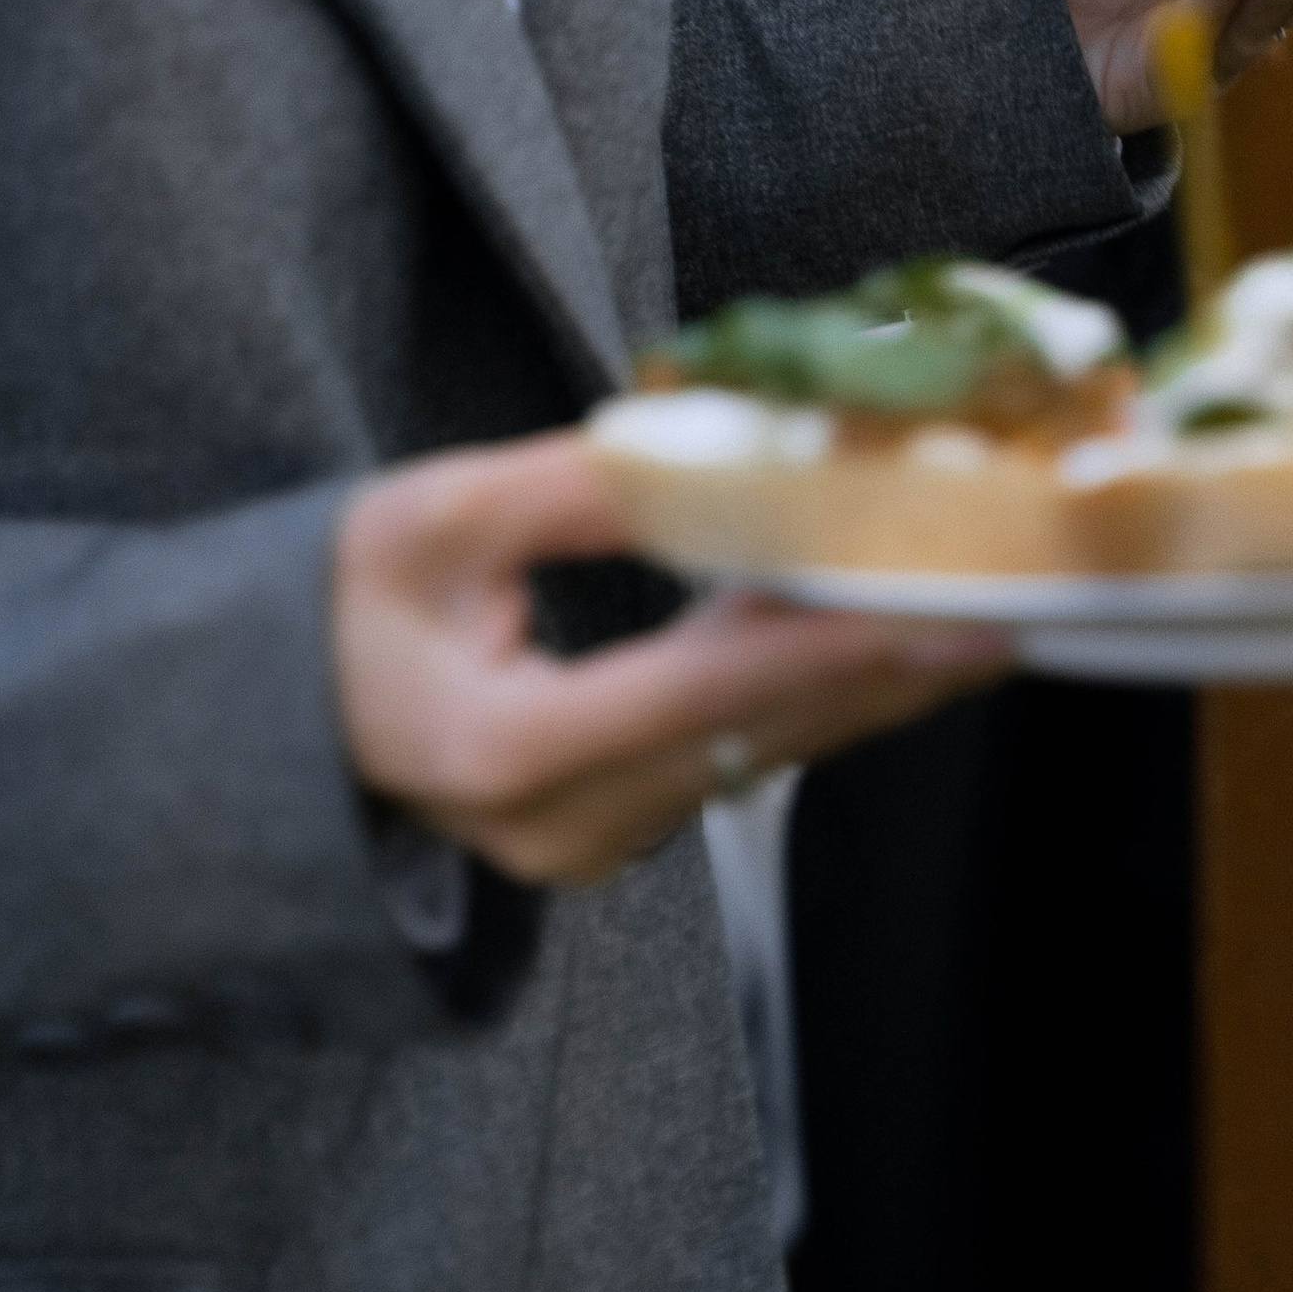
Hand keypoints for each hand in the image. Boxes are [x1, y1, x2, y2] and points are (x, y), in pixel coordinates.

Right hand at [335, 434, 1003, 890]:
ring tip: (984, 605)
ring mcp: (596, 842)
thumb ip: (568, 492)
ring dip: (876, 679)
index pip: (702, 693)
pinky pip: (745, 756)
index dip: (831, 646)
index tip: (940, 607)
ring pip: (770, 754)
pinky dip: (819, 691)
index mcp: (502, 754)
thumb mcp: (426, 522)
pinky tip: (890, 628)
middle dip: (894, 663)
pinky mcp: (622, 828)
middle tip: (1013, 597)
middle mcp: (562, 825)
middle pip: (764, 737)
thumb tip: (696, 449)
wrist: (280, 724)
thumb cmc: (338, 611)